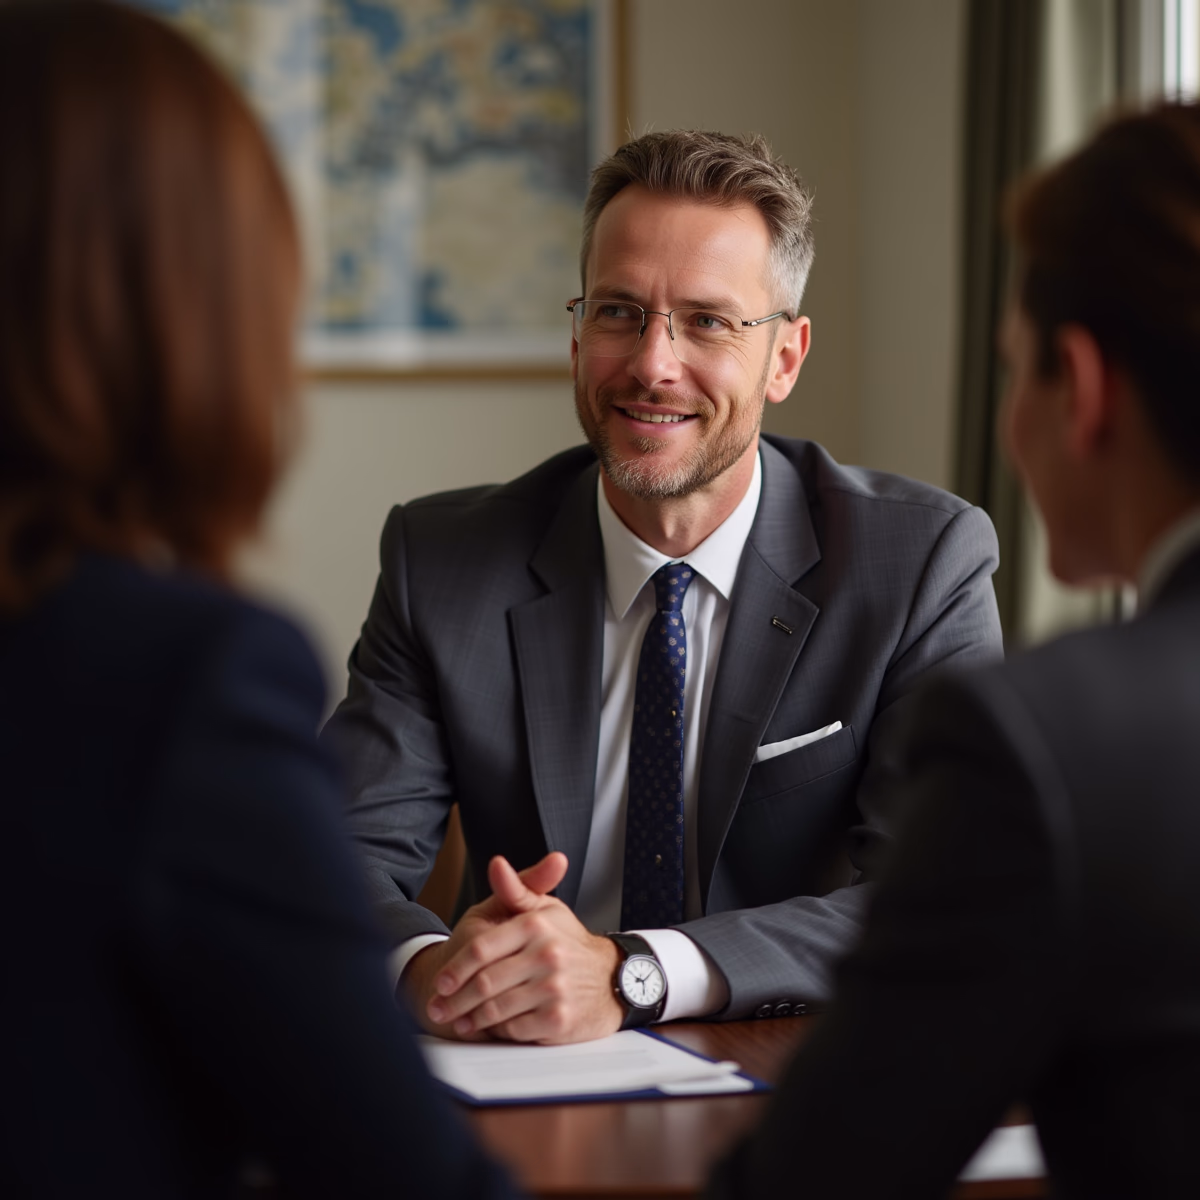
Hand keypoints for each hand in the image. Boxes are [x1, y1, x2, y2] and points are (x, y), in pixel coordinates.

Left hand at [425, 853, 623, 1043]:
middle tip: (437, 1008)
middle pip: (484, 983)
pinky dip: (497, 1031)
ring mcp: (554, 989)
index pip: (481, 950)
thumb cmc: (568, 942)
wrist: (610, 979)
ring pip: (496, 1009)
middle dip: (454, 1000)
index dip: (454, 969)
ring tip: (457, 1020)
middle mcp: (547, 955)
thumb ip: (515, 889)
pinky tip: (487, 1029)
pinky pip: (515, 1030)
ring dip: (470, 1019)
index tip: (440, 982)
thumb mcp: (544, 909)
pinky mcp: (559, 1020)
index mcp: (536, 925)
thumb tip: (497, 864)